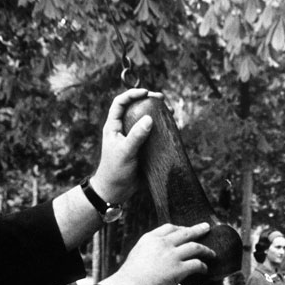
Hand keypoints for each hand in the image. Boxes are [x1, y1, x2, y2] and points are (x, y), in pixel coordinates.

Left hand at [90, 87, 162, 203]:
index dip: (132, 95)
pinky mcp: (143, 149)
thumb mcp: (125, 151)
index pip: (120, 103)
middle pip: (135, 109)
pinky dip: (162, 131)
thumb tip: (149, 119)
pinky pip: (153, 136)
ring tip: (170, 111)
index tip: (145, 93)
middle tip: (162, 99)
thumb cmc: (115, 170)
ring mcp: (134, 139)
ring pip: (146, 122)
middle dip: (148, 101)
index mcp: (114, 126)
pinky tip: (171, 128)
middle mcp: (124, 130)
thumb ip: (136, 135)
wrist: (117, 190)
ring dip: (158, 115)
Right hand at [102, 223, 215, 284]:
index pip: (170, 227)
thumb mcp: (139, 252)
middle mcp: (163, 243)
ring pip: (196, 247)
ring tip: (212, 253)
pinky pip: (197, 264)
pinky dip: (203, 266)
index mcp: (151, 238)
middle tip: (207, 228)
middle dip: (199, 229)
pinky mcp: (179, 268)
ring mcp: (172, 255)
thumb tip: (160, 254)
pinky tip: (205, 269)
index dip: (181, 228)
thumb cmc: (132, 274)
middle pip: (186, 232)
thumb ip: (151, 249)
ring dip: (206, 250)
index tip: (187, 230)